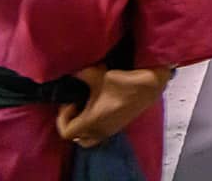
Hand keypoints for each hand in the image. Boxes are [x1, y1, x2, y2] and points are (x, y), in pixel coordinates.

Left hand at [55, 65, 170, 147]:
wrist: (149, 86)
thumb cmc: (123, 82)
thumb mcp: (97, 74)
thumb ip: (80, 74)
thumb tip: (71, 73)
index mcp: (91, 122)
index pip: (65, 132)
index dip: (62, 117)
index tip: (71, 101)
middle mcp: (99, 131)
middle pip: (76, 138)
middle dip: (72, 123)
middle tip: (76, 106)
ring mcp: (110, 130)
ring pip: (88, 138)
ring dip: (83, 126)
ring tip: (87, 108)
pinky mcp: (118, 126)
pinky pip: (99, 133)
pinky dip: (94, 124)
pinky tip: (100, 106)